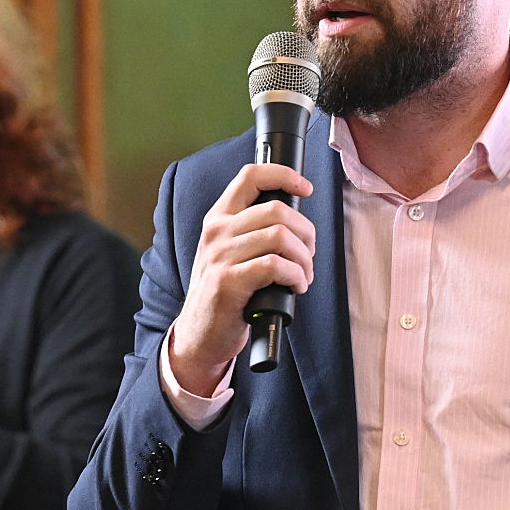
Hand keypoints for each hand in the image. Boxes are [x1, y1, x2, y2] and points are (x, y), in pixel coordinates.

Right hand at [167, 163, 316, 397]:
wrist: (200, 334)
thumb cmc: (224, 294)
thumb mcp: (228, 253)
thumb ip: (252, 231)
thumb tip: (296, 221)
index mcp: (218, 219)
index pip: (251, 176)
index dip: (284, 175)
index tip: (305, 187)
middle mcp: (217, 232)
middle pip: (277, 209)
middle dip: (306, 232)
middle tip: (309, 254)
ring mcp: (220, 257)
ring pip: (280, 237)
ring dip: (304, 258)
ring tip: (304, 275)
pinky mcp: (229, 283)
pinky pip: (275, 265)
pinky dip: (296, 276)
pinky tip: (297, 286)